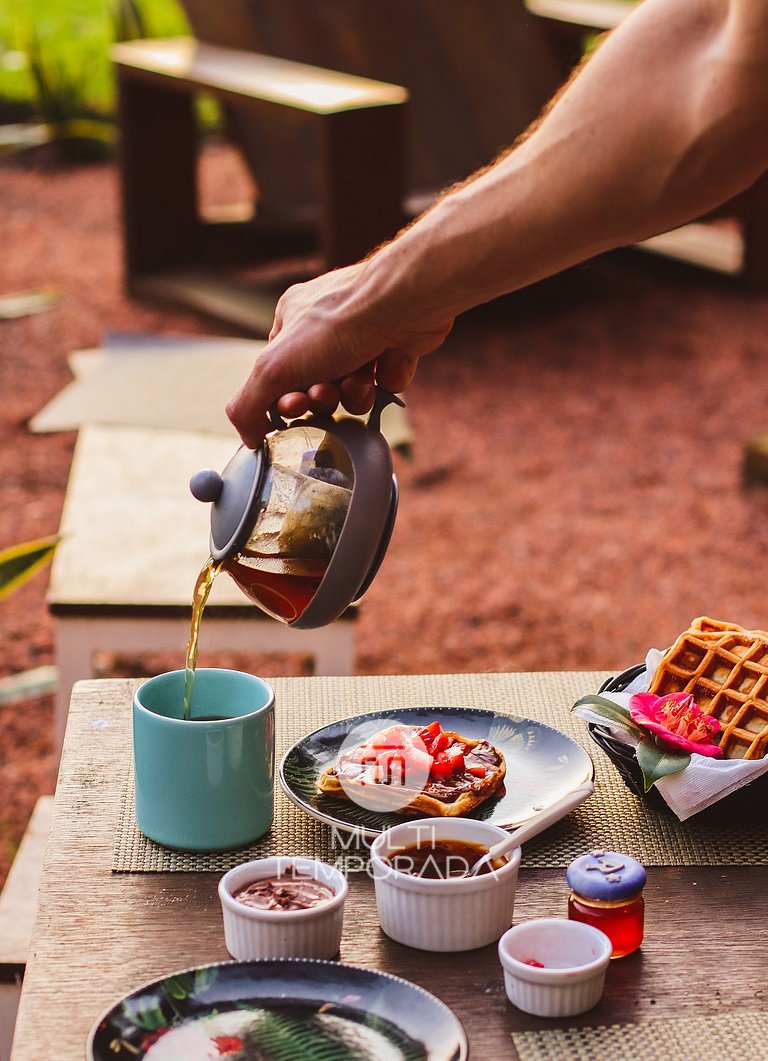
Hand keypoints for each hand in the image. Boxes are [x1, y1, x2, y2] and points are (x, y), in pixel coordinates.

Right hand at [226, 261, 452, 447]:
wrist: (402, 305)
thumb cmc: (337, 324)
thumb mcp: (273, 367)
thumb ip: (247, 406)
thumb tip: (249, 437)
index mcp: (291, 323)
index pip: (276, 376)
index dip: (284, 399)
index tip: (294, 406)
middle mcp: (325, 328)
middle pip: (315, 389)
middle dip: (321, 398)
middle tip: (326, 392)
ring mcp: (362, 338)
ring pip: (350, 392)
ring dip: (353, 393)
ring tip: (361, 376)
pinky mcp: (394, 349)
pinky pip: (383, 385)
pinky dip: (384, 382)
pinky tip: (386, 363)